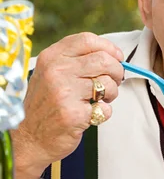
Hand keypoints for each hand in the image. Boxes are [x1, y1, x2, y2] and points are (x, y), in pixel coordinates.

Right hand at [13, 32, 123, 178]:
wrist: (31, 138)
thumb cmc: (45, 107)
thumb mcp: (49, 75)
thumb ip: (73, 62)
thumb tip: (109, 56)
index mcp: (51, 58)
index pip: (86, 40)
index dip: (108, 48)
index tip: (117, 57)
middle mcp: (57, 72)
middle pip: (103, 60)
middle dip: (117, 71)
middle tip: (115, 81)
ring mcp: (65, 93)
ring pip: (107, 84)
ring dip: (112, 93)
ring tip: (100, 100)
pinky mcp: (75, 115)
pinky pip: (105, 109)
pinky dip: (104, 113)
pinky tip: (91, 115)